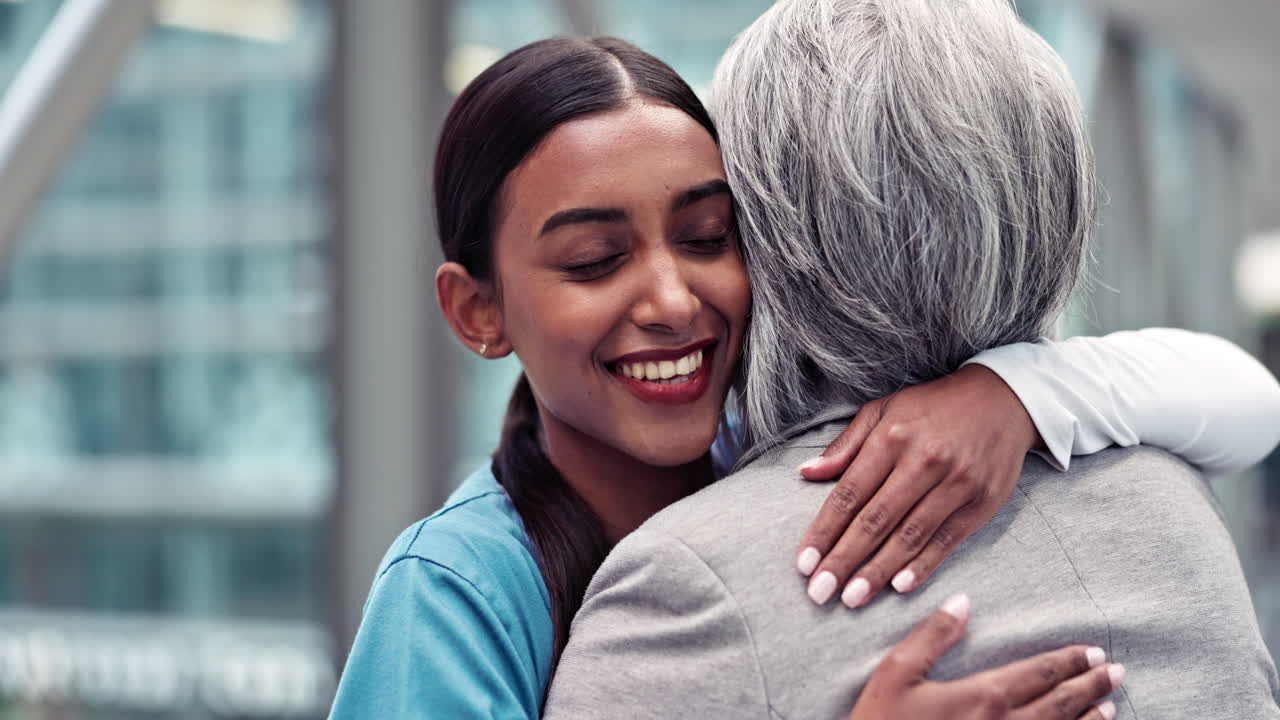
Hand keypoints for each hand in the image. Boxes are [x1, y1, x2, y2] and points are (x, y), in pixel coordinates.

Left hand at [796, 364, 1040, 606]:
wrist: (1002, 399)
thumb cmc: (932, 408)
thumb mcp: (884, 411)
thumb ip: (846, 445)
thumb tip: (806, 473)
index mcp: (891, 438)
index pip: (849, 494)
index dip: (824, 531)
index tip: (804, 562)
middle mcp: (923, 461)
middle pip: (875, 520)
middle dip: (844, 560)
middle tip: (819, 592)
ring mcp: (955, 483)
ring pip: (909, 536)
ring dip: (878, 571)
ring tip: (853, 598)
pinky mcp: (981, 502)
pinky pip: (947, 540)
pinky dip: (923, 566)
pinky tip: (899, 586)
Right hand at [849, 595, 1122, 719]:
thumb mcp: (895, 674)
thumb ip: (931, 636)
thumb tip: (962, 602)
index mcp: (983, 696)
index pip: (1037, 673)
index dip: (1067, 662)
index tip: (1093, 652)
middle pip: (1059, 704)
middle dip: (1088, 686)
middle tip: (1114, 672)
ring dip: (1089, 719)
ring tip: (1110, 706)